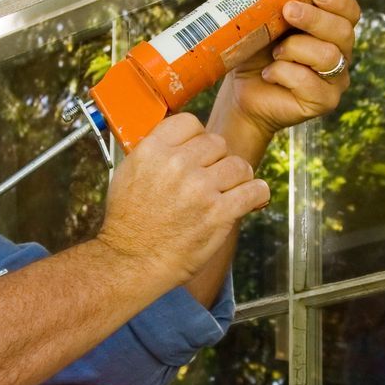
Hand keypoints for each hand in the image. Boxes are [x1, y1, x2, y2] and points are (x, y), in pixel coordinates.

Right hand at [95, 114, 269, 286]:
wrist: (131, 261)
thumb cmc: (128, 223)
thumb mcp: (128, 173)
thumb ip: (154, 152)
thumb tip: (180, 142)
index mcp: (153, 151)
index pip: (191, 123)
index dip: (198, 138)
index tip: (199, 152)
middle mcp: (178, 164)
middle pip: (218, 143)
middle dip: (217, 160)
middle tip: (213, 178)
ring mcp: (200, 188)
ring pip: (239, 165)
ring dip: (238, 178)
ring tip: (230, 190)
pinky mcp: (219, 213)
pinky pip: (254, 191)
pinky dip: (256, 194)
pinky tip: (250, 199)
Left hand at [214, 0, 360, 143]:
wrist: (241, 94)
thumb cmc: (254, 54)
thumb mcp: (254, 17)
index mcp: (330, 27)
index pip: (350, 10)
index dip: (339, 0)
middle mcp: (339, 52)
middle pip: (344, 31)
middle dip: (316, 19)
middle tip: (288, 11)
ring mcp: (335, 79)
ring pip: (329, 56)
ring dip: (296, 49)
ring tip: (274, 51)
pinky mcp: (323, 102)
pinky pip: (312, 84)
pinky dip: (285, 74)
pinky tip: (269, 73)